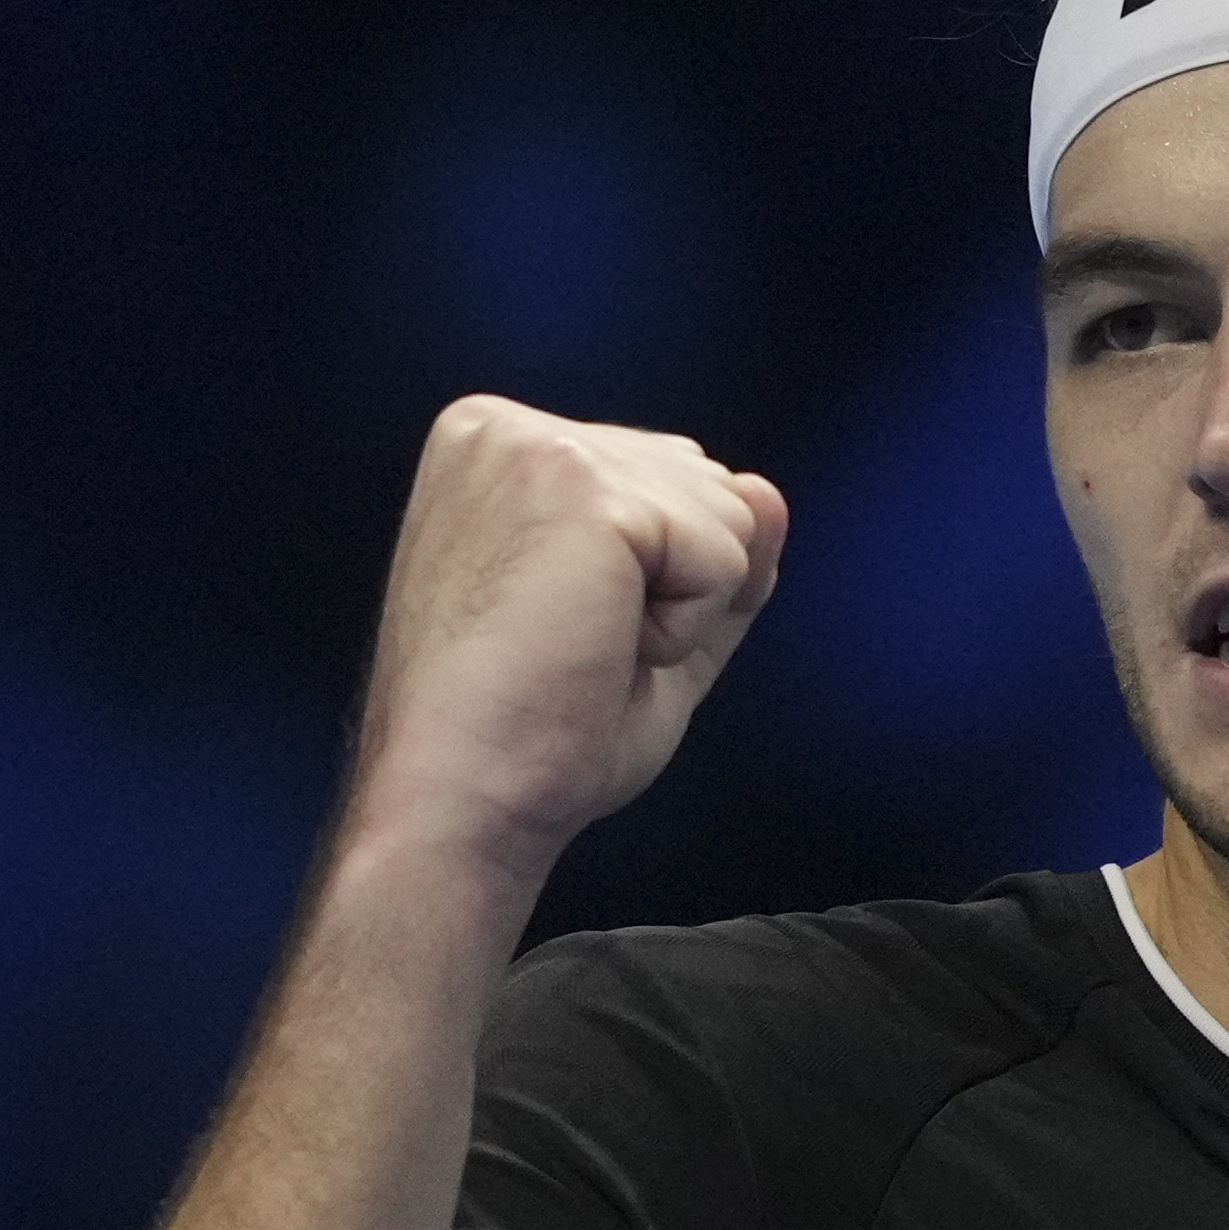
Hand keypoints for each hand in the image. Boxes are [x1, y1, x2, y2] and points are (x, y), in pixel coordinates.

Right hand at [345, 396, 786, 881]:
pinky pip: (724, 557)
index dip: (655, 582)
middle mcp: (508, 429)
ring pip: (727, 515)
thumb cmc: (528, 735)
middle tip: (571, 651)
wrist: (462, 801)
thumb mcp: (643, 625)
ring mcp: (539, 448)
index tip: (556, 633)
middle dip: (674, 589)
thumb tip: (767, 494)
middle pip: (707, 483)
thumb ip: (709, 552)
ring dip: (680, 611)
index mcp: (499, 449)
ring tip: (580, 649)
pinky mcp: (582, 489)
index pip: (667, 476)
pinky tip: (597, 652)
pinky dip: (683, 630)